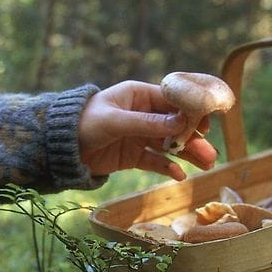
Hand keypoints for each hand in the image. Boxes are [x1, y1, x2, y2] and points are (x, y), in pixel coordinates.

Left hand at [78, 80, 218, 180]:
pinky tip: (179, 176)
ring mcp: (139, 136)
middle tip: (211, 154)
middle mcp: (143, 114)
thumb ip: (147, 124)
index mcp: (138, 96)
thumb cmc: (84, 124)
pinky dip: (168, 167)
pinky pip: (156, 161)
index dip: (191, 112)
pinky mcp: (133, 155)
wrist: (60, 148)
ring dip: (188, 154)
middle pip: (175, 126)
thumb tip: (180, 124)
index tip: (207, 124)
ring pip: (170, 145)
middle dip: (194, 139)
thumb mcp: (115, 122)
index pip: (173, 101)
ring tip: (207, 165)